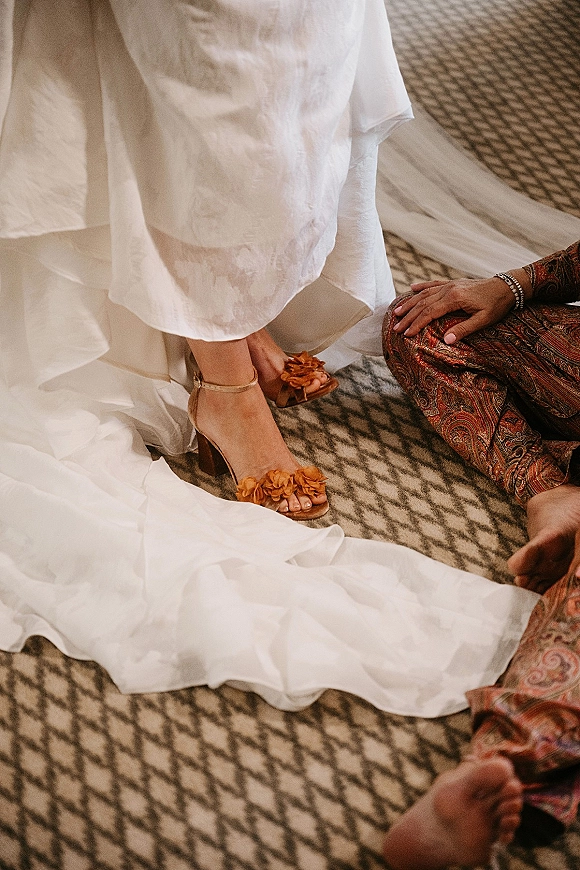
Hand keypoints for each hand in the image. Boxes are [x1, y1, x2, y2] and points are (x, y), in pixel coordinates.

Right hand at [391, 276, 516, 344]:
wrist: (507, 286)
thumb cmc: (497, 305)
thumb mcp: (483, 320)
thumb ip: (464, 329)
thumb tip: (446, 340)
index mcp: (455, 298)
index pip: (430, 312)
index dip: (417, 324)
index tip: (406, 334)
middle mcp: (449, 289)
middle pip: (423, 303)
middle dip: (408, 317)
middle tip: (396, 328)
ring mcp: (450, 284)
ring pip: (425, 293)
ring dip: (410, 303)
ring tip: (397, 312)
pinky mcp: (453, 283)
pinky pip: (433, 284)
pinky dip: (421, 286)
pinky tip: (411, 288)